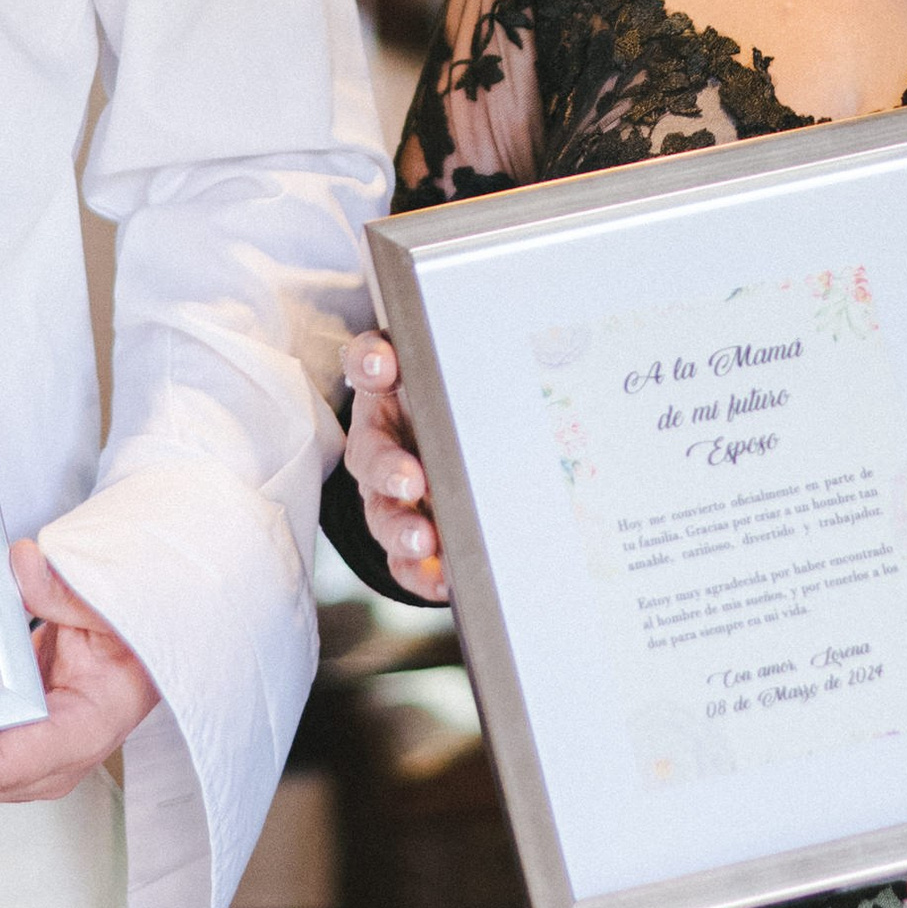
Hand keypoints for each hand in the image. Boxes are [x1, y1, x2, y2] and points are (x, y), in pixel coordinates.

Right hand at [344, 335, 449, 602]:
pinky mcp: (403, 533)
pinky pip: (403, 559)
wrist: (456, 445)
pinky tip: (444, 580)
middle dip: (389, 467)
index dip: (371, 363)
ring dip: (401, 528)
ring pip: (383, 511)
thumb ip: (471, 357)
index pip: (368, 364)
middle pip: (373, 452)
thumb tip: (538, 327)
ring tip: (424, 540)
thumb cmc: (461, 402)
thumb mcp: (461, 375)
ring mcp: (388, 492)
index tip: (384, 365)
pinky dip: (419, 572)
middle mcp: (381, 439)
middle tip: (411, 480)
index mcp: (390, 390)